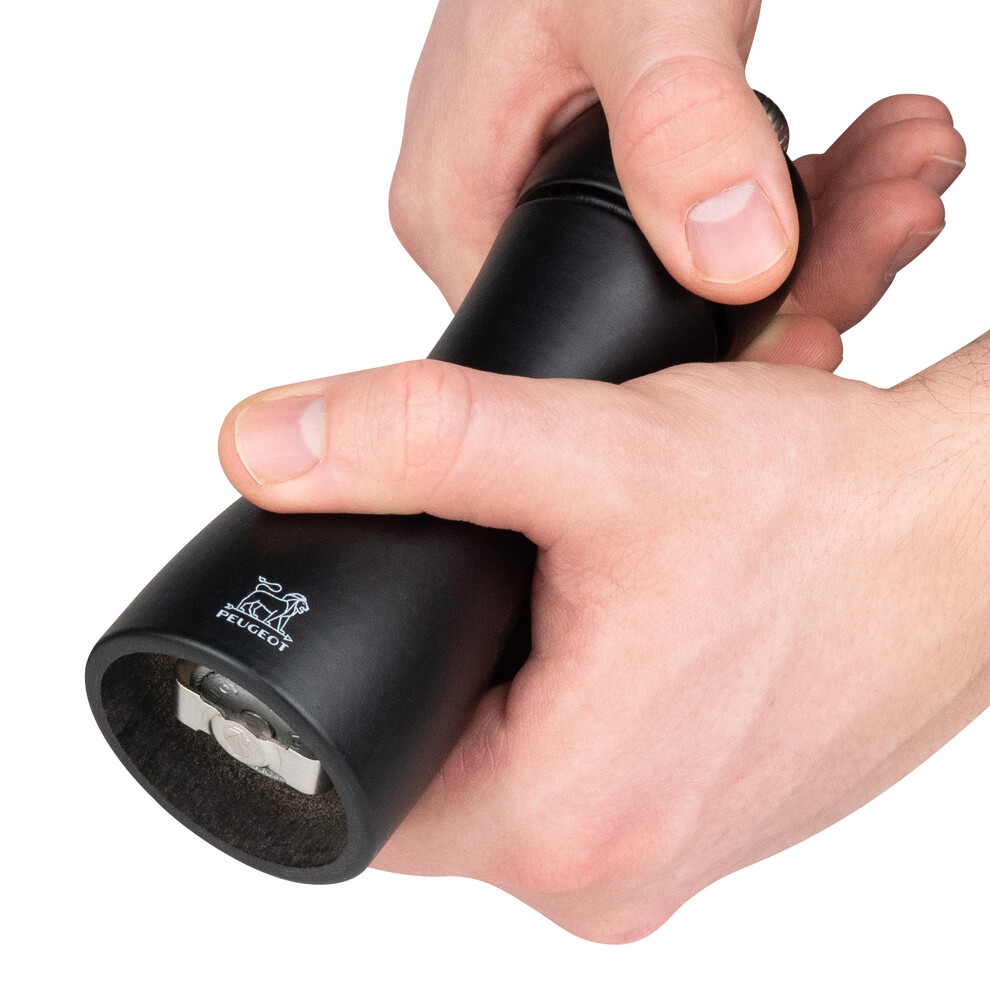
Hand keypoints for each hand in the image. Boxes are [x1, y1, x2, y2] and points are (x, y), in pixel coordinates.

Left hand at [219, 323, 989, 942]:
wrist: (969, 529)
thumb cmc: (822, 503)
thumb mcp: (600, 454)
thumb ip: (418, 441)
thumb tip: (263, 443)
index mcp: (568, 822)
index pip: (361, 788)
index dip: (347, 685)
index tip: (367, 600)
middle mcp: (616, 874)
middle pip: (439, 780)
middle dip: (431, 677)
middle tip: (465, 578)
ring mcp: (671, 860)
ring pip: (517, 779)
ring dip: (505, 691)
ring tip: (537, 599)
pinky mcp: (709, 824)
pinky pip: (590, 777)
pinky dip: (572, 706)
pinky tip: (599, 633)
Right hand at [389, 0, 963, 336]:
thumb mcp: (628, 8)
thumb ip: (677, 125)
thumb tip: (732, 259)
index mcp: (462, 212)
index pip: (579, 344)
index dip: (697, 357)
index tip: (814, 321)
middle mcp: (504, 225)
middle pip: (657, 318)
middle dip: (791, 287)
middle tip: (893, 221)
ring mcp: (563, 203)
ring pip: (702, 278)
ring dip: (821, 238)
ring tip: (903, 176)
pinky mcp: (623, 180)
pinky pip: (719, 227)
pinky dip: (808, 198)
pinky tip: (870, 162)